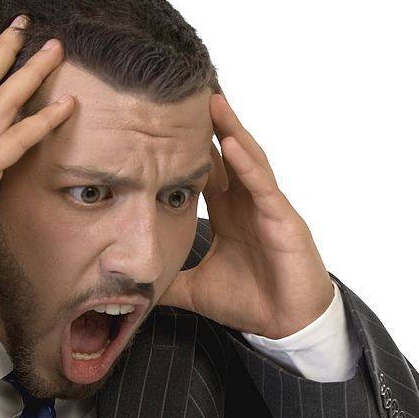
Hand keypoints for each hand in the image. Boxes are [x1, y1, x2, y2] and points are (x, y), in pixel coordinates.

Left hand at [159, 93, 334, 338]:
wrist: (287, 326)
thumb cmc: (251, 302)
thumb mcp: (196, 290)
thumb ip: (167, 283)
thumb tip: (131, 287)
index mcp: (228, 213)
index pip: (205, 171)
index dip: (185, 147)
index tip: (160, 121)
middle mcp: (248, 203)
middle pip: (226, 155)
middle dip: (208, 124)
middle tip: (184, 91)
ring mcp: (268, 208)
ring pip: (248, 160)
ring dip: (230, 129)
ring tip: (212, 100)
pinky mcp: (284, 221)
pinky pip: (264, 187)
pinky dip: (248, 165)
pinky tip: (232, 144)